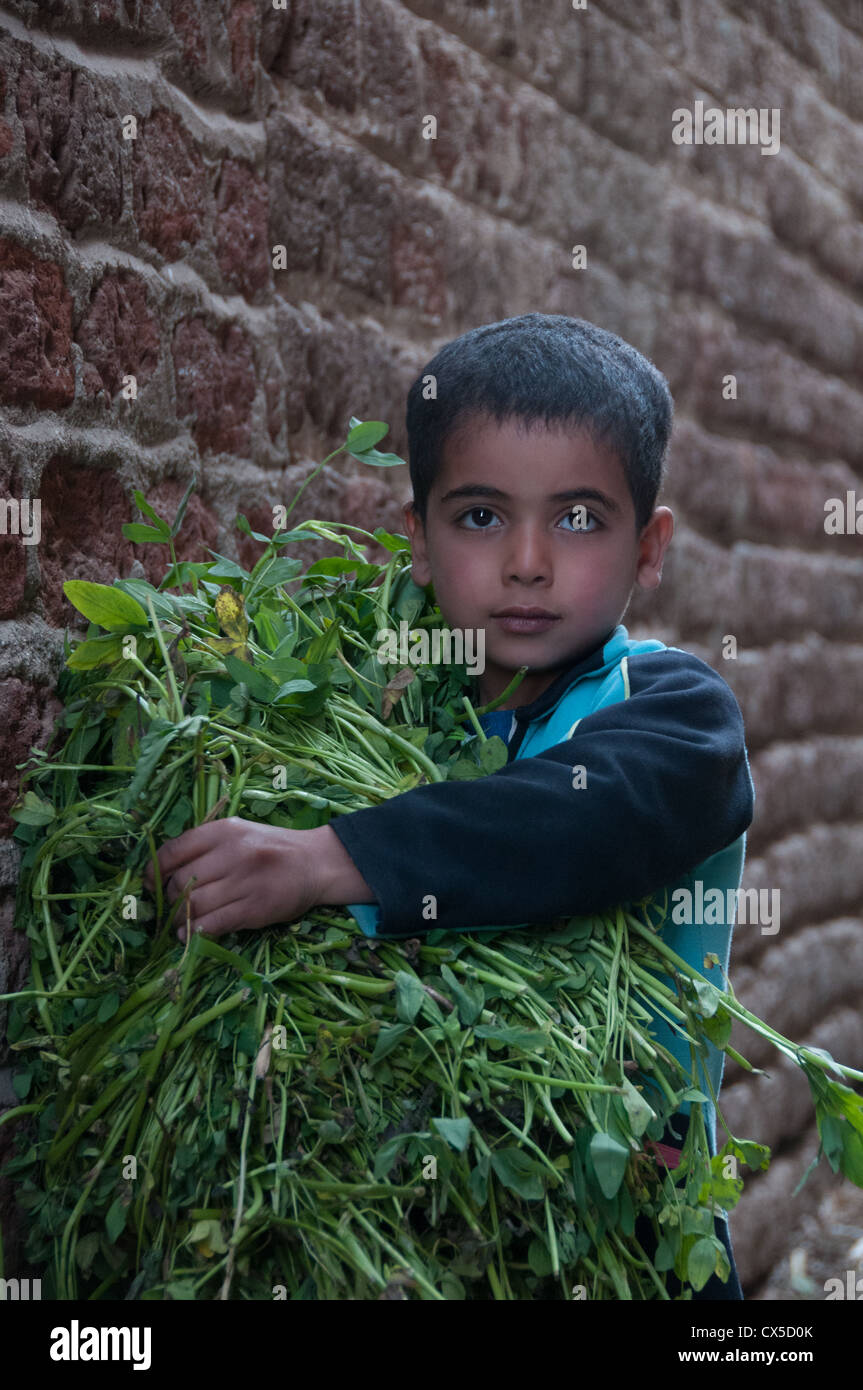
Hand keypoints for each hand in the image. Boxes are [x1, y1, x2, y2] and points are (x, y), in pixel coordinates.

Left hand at [142, 817, 322, 939]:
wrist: (315, 863)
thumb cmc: (270, 848)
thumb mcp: (237, 833)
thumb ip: (203, 847)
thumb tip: (161, 872)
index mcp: (223, 831)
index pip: (173, 851)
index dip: (153, 872)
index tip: (149, 884)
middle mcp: (233, 853)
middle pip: (181, 881)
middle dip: (169, 900)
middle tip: (169, 908)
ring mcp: (245, 881)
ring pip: (194, 905)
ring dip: (179, 920)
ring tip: (178, 924)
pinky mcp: (255, 908)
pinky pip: (214, 923)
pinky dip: (196, 932)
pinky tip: (191, 935)